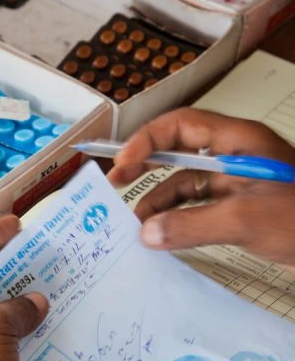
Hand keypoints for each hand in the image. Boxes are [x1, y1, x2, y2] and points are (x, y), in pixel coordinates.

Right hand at [107, 108, 294, 264]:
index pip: (180, 125)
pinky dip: (178, 217)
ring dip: (159, 199)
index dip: (147, 141)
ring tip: (134, 224)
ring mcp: (239, 181)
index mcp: (238, 142)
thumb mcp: (245, 220)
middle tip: (114, 182)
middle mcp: (235, 155)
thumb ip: (191, 225)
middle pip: (178, 149)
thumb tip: (145, 234)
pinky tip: (162, 235)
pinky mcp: (242, 205)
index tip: (123, 166)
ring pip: (186, 182)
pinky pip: (199, 205)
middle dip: (145, 164)